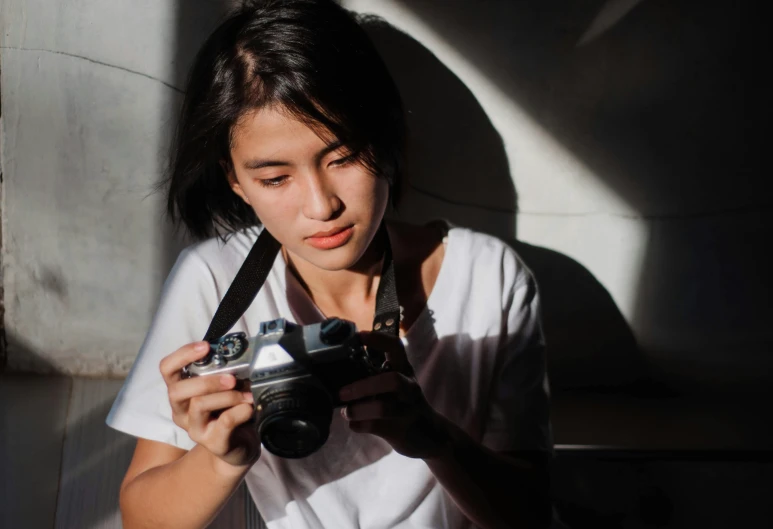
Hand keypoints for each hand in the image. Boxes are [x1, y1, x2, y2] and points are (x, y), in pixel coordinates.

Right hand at [159, 341, 260, 467]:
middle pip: (176, 391)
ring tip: (247, 395)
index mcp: (181, 391)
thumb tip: (236, 350)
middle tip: (231, 378)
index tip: (205, 346)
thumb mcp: (223, 387)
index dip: (182, 355)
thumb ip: (223, 371)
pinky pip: (223, 423)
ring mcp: (194, 428)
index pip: (167, 369)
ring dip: (227, 396)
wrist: (240, 445)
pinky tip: (249, 408)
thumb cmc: (230, 409)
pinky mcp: (213, 443)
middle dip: (206, 381)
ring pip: (199, 405)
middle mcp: (181, 410)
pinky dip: (239, 411)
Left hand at [338, 332, 450, 458]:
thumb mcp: (397, 384)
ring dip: (358, 410)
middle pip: (391, 381)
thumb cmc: (404, 403)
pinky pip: (375, 427)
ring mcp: (406, 409)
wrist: (431, 435)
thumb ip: (377, 373)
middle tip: (341, 393)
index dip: (377, 339)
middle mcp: (408, 387)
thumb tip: (342, 363)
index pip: (395, 347)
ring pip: (383, 407)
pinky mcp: (401, 430)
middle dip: (363, 387)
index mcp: (404, 370)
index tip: (358, 336)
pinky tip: (354, 424)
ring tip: (347, 412)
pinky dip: (359, 425)